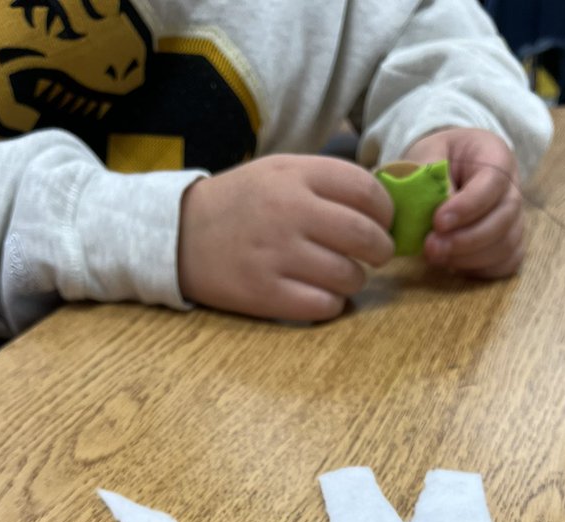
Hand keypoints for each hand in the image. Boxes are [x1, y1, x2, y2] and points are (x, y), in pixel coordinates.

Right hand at [178, 155, 393, 321]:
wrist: (178, 235)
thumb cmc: (240, 204)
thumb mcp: (278, 173)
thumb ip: (326, 183)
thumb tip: (382, 207)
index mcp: (295, 175)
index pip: (366, 191)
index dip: (385, 212)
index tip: (383, 223)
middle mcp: (289, 212)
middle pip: (365, 236)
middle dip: (381, 250)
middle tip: (375, 256)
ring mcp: (277, 255)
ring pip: (349, 276)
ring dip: (356, 280)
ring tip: (342, 276)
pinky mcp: (265, 294)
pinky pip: (324, 305)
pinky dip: (333, 304)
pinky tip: (322, 295)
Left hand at [405, 128, 523, 277]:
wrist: (445, 170)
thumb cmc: (437, 158)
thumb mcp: (426, 153)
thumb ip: (430, 175)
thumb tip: (440, 211)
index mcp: (495, 157)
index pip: (493, 182)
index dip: (468, 206)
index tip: (438, 222)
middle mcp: (511, 188)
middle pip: (504, 218)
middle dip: (467, 239)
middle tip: (431, 247)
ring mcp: (514, 218)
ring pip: (506, 245)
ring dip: (470, 258)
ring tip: (436, 256)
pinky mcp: (509, 243)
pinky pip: (506, 263)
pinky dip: (480, 270)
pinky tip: (453, 265)